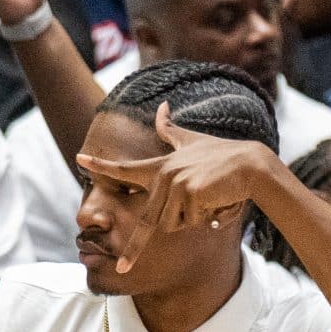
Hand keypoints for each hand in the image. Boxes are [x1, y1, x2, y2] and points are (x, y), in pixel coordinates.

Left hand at [77, 106, 277, 271]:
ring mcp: (176, 183)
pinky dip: (207, 218)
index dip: (101, 167)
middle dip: (177, 222)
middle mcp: (164, 174)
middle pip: (152, 220)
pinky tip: (218, 199)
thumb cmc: (223, 156)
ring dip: (193, 220)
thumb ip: (171, 130)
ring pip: (172, 225)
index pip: (125, 169)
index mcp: (160, 167)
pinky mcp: (190, 192)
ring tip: (209, 197)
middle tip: (202, 200)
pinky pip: (191, 222)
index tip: (79, 159)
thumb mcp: (193, 141)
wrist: (251, 165)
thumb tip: (161, 106)